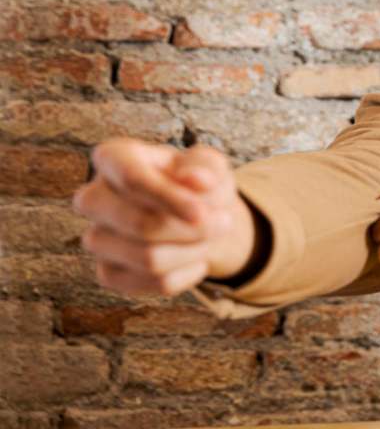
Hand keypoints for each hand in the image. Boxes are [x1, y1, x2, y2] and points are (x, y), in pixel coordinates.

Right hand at [73, 138, 256, 295]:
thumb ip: (205, 166)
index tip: (202, 213)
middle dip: (192, 230)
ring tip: (212, 236)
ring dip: (194, 251)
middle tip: (224, 222)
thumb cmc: (198, 181)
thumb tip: (195, 180)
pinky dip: (187, 275)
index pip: (132, 179)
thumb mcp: (210, 164)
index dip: (169, 199)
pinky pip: (153, 284)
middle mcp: (93, 198)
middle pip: (140, 225)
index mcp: (113, 158)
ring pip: (148, 259)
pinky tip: (198, 259)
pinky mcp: (108, 272)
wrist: (195, 214)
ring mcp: (96, 238)